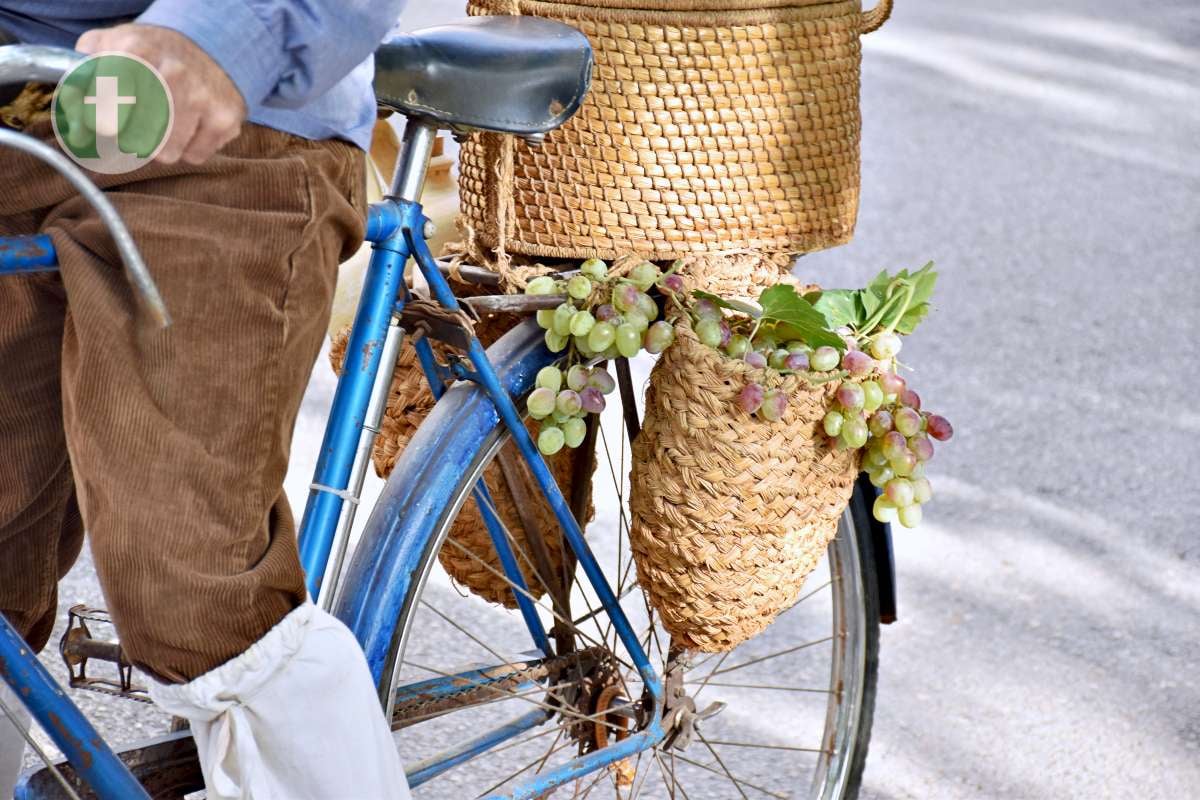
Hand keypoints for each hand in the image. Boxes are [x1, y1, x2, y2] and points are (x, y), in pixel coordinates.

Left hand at [77, 24, 246, 164]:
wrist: (207, 45)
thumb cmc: (149, 53)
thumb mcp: (105, 48)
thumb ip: (80, 84)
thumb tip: (77, 132)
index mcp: (136, 53)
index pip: (106, 114)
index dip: (98, 125)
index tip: (99, 122)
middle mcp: (173, 74)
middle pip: (134, 140)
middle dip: (127, 138)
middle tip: (132, 124)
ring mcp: (204, 98)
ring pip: (165, 153)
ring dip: (159, 145)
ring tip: (162, 122)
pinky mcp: (226, 120)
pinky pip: (194, 156)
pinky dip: (187, 148)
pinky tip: (187, 125)